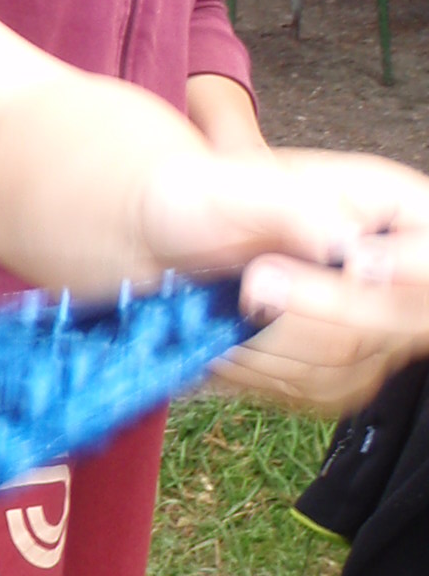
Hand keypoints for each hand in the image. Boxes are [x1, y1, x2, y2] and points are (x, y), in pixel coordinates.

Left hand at [139, 146, 428, 405]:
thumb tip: (346, 242)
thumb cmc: (207, 199)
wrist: (170, 242)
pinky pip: (322, 389)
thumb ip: (297, 207)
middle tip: (254, 280)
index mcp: (391, 207)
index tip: (359, 263)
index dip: (412, 266)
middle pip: (404, 316)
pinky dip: (268, 370)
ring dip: (277, 340)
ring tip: (230, 302)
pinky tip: (235, 341)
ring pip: (354, 359)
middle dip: (318, 305)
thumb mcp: (239, 186)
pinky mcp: (344, 370)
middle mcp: (395, 269)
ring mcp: (375, 326)